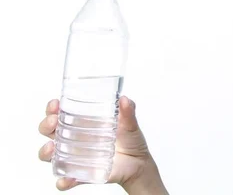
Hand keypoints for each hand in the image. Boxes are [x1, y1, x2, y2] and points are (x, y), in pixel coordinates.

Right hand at [38, 96, 155, 190]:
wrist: (139, 163)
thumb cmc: (130, 140)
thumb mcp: (130, 124)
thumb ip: (128, 111)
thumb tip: (125, 100)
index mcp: (82, 124)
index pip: (60, 114)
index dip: (52, 109)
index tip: (55, 104)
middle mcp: (74, 140)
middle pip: (50, 132)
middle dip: (46, 125)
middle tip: (53, 122)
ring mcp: (75, 158)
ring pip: (51, 156)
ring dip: (46, 152)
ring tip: (51, 148)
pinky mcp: (81, 174)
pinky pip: (66, 180)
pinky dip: (63, 181)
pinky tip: (65, 179)